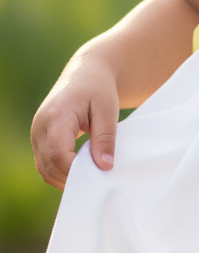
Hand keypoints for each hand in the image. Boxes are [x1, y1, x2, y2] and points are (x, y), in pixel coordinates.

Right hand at [31, 51, 119, 189]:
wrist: (86, 73)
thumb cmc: (99, 88)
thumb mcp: (108, 109)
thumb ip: (105, 138)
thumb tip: (104, 167)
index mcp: (57, 116)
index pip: (59, 153)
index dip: (75, 170)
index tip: (97, 175)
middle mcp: (40, 126)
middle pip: (48, 165)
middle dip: (71, 177)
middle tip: (97, 179)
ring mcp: (36, 132)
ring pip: (44, 168)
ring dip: (65, 177)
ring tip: (90, 175)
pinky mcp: (39, 138)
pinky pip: (45, 162)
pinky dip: (60, 170)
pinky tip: (80, 169)